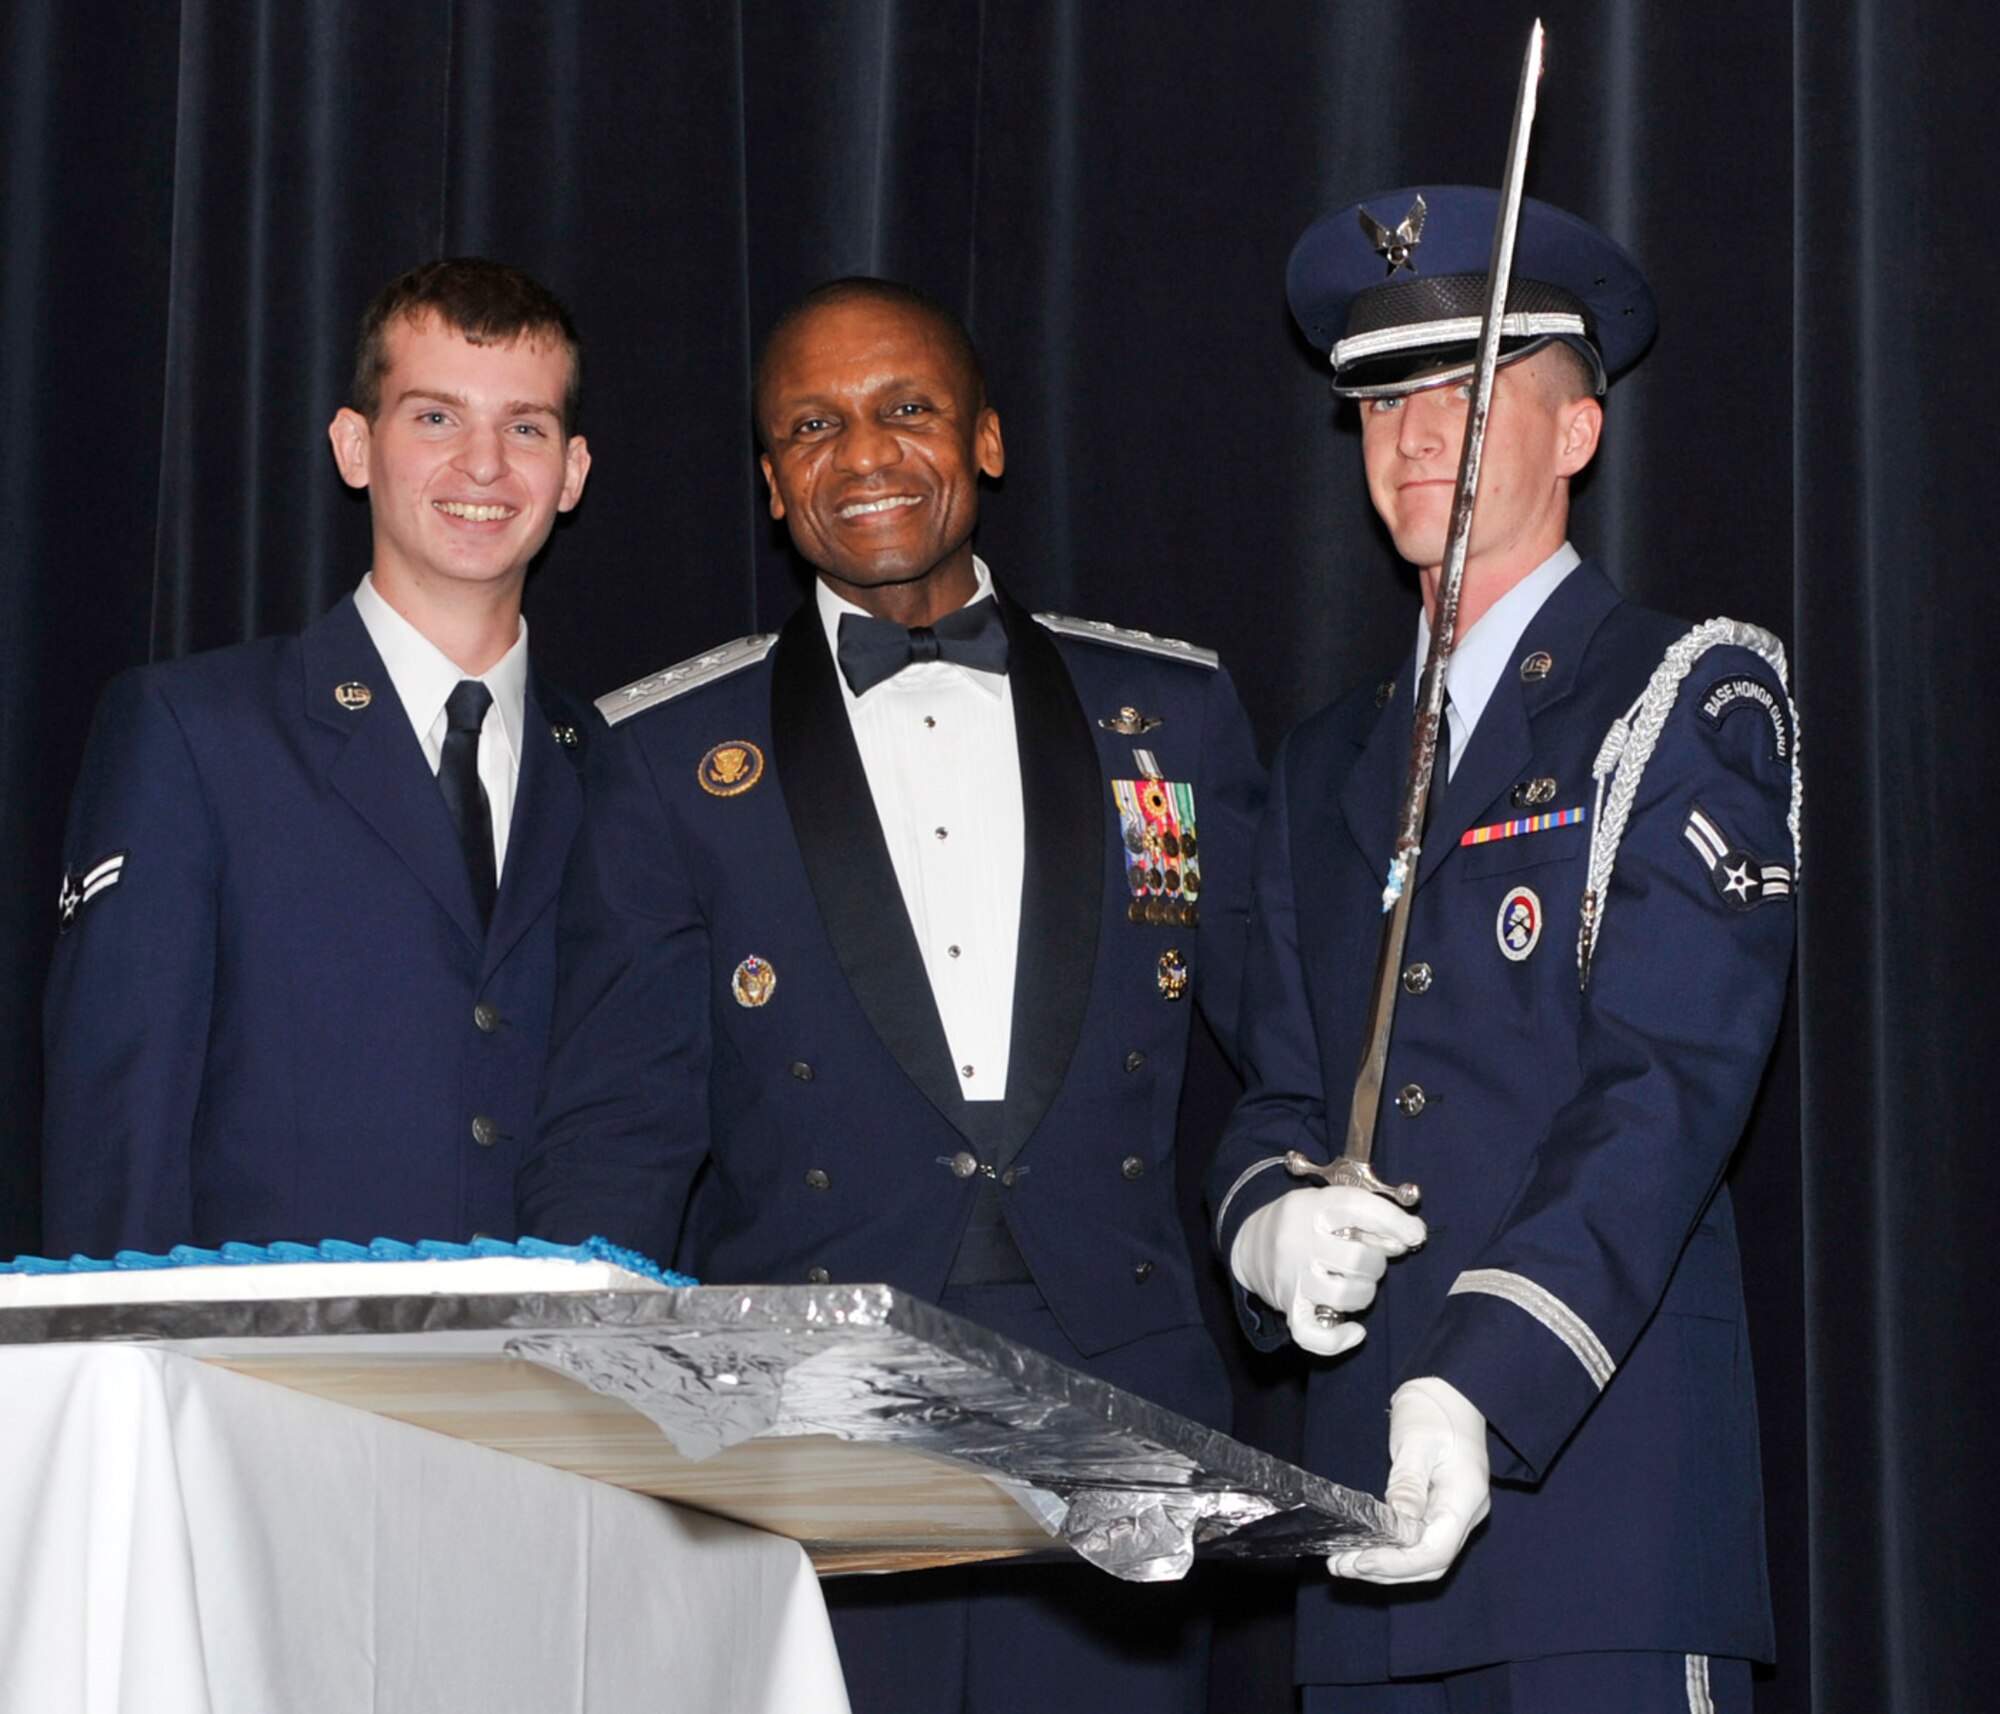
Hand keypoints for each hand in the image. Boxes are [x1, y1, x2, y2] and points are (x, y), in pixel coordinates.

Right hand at [1229, 1186, 1425, 1354]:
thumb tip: (1409, 1235)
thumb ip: (1366, 1215)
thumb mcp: (1328, 1202)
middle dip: (1377, 1263)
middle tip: (1370, 1258)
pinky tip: (1355, 1331)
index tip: (1415, 1234)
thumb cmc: (1304, 1221)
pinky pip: (1314, 1335)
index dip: (1393, 1221)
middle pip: (1358, 1260)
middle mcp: (1299, 1241)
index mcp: (1313, 1207)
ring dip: (1364, 1293)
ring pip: (1346, 1296)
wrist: (1250, 1242)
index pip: (1358, 1208)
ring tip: (1358, 1283)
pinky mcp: (1288, 1307)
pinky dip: (1339, 1340)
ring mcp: (1293, 1277)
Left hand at [1328, 1376, 1489, 1582]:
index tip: (1360, 1560)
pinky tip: (1363, 1548)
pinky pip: (1418, 1542)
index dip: (1398, 1563)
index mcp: (1465, 1498)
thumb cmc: (1434, 1407)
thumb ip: (1408, 1482)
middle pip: (1430, 1563)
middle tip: (1341, 1565)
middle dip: (1386, 1570)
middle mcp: (1464, 1515)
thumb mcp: (1417, 1438)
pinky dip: (1392, 1551)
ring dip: (1385, 1566)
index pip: (1436, 1549)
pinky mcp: (1440, 1511)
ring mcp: (1454, 1515)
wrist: (1450, 1391)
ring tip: (1342, 1563)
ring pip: (1424, 1558)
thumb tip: (1399, 1521)